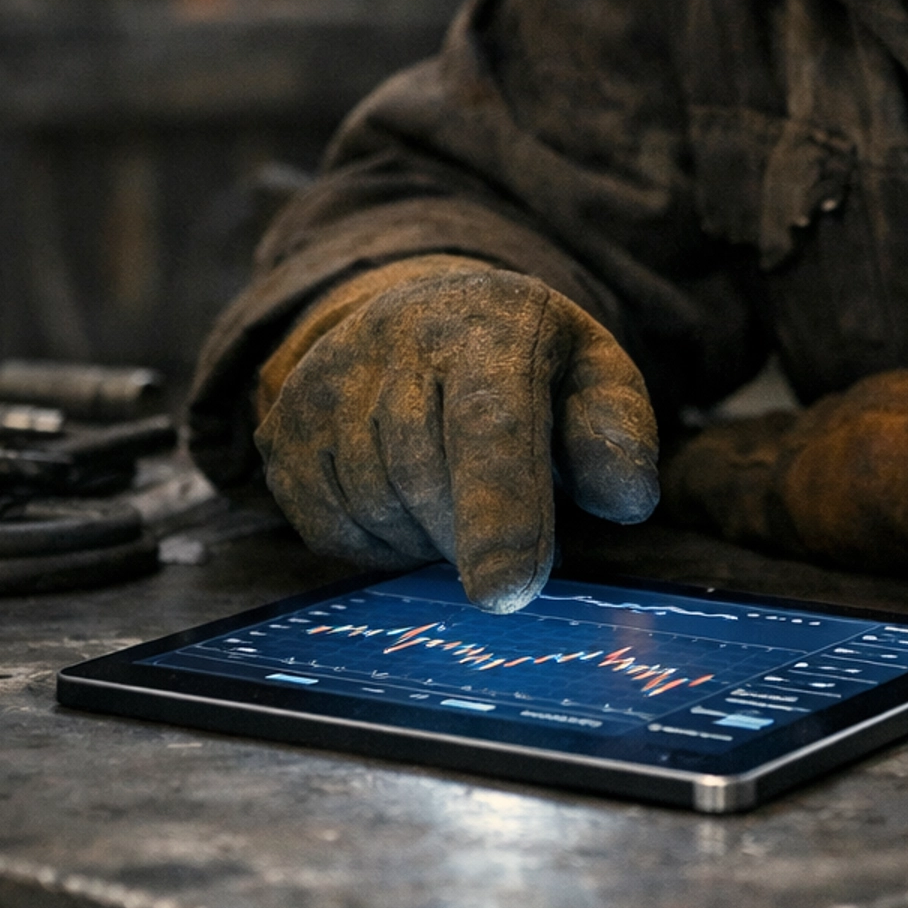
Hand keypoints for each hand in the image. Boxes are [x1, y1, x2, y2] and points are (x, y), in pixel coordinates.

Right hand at [255, 259, 657, 610]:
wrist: (421, 315)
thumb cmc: (524, 363)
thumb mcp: (594, 375)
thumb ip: (618, 432)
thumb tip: (626, 500)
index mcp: (487, 326)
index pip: (489, 427)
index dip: (499, 512)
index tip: (509, 592)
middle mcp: (392, 342)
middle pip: (427, 485)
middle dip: (475, 537)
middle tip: (515, 544)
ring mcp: (324, 386)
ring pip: (378, 514)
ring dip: (431, 536)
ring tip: (461, 491)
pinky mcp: (282, 434)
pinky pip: (335, 531)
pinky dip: (384, 540)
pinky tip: (411, 498)